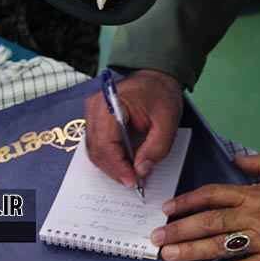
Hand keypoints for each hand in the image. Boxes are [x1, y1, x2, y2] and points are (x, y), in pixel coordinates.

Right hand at [84, 69, 182, 186]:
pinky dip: (112, 159)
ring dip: (113, 167)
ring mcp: (92, 115)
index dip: (118, 167)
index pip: (105, 144)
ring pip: (95, 152)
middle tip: (137, 182)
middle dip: (116, 170)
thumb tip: (141, 171)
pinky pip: (99, 146)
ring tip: (134, 175)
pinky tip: (128, 165)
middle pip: (97, 151)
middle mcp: (94, 109)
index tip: (133, 181)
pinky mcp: (97, 121)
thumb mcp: (167, 121)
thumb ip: (157, 147)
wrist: (157, 78)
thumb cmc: (161, 94)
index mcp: (108, 104)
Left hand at [150, 154, 259, 260]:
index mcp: (254, 194)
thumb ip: (257, 163)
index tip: (169, 208)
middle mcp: (253, 217)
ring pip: (220, 247)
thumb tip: (234, 158)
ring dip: (191, 251)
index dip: (188, 202)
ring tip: (169, 255)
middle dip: (180, 230)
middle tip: (158, 237)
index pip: (213, 196)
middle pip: (209, 223)